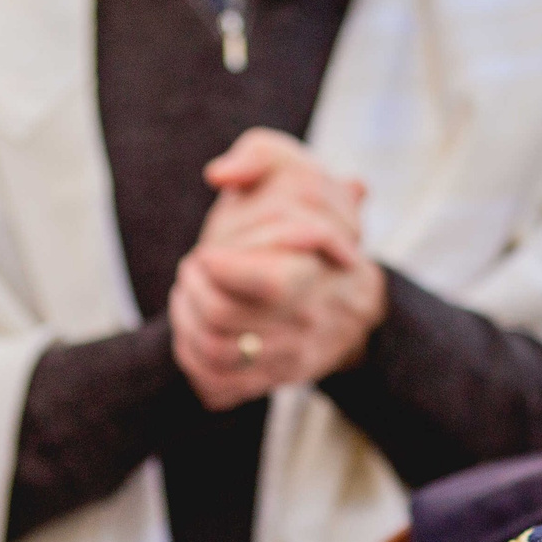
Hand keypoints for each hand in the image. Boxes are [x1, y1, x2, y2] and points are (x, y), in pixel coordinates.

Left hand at [170, 131, 387, 409]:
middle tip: (191, 270)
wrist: (356, 303)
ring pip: (217, 353)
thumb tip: (221, 174)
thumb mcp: (296, 171)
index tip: (209, 254)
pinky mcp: (276, 381)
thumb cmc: (310, 225)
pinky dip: (192, 362)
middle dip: (193, 291)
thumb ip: (259, 155)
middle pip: (225, 318)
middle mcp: (305, 321)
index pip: (266, 283)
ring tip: (186, 297)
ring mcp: (291, 356)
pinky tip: (190, 333)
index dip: (220, 267)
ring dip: (185, 323)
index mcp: (314, 271)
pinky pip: (220, 386)